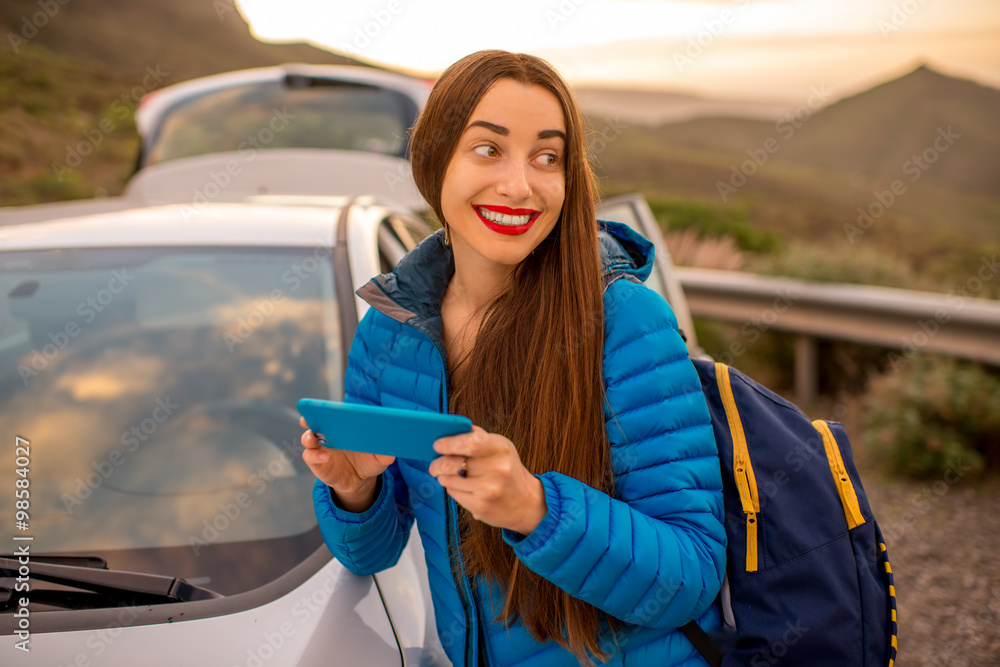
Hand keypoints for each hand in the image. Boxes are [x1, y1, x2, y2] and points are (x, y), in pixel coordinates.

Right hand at [300, 416, 393, 512]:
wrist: (359, 480)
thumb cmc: (367, 462)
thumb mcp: (378, 458)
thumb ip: (384, 454)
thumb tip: (391, 453)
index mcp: (342, 427)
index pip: (332, 413)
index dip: (326, 408)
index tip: (324, 406)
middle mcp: (328, 434)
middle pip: (315, 422)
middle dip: (310, 417)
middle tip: (309, 417)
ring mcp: (321, 448)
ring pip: (308, 438)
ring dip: (309, 437)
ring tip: (313, 438)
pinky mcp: (316, 462)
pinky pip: (311, 457)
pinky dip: (316, 456)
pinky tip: (326, 457)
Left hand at [429, 426, 546, 534]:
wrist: (526, 502)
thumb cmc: (508, 470)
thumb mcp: (500, 447)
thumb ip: (477, 437)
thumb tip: (448, 431)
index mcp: (502, 449)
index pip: (470, 442)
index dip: (449, 443)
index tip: (437, 445)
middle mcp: (497, 469)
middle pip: (453, 463)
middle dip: (438, 463)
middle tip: (434, 464)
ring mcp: (488, 490)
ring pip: (449, 479)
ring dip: (443, 476)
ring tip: (447, 474)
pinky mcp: (480, 507)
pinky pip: (453, 493)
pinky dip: (452, 488)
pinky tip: (460, 486)